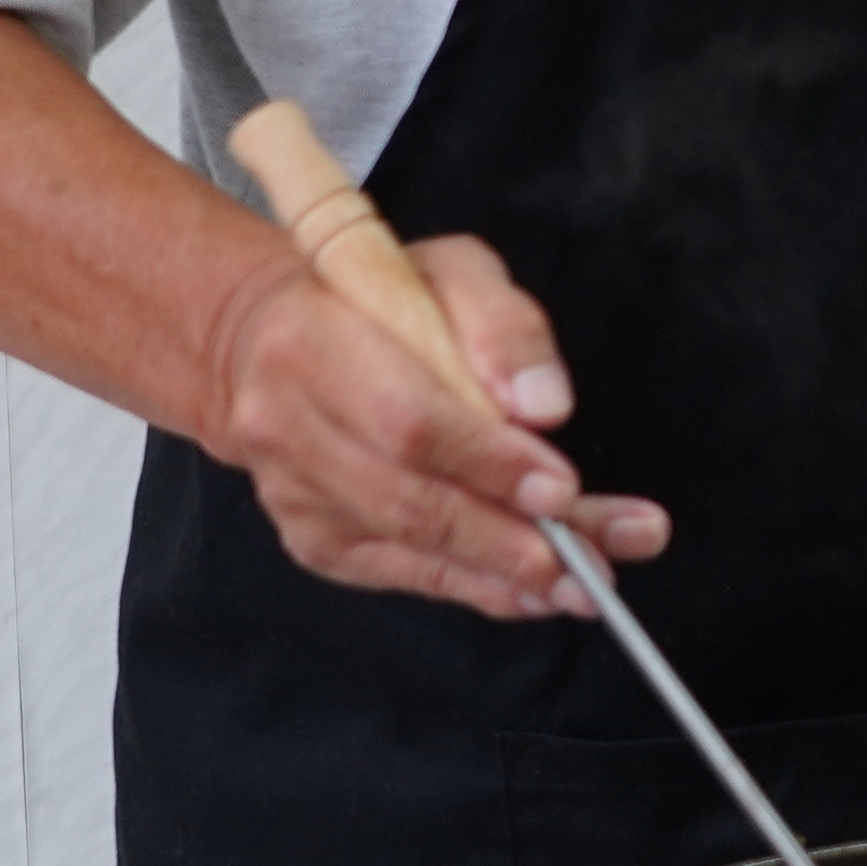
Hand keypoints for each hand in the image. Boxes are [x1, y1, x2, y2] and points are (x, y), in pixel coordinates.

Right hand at [199, 239, 667, 621]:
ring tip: (588, 584)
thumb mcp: (451, 271)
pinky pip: (405, 574)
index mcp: (311, 341)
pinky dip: (477, 587)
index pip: (407, 420)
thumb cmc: (380, 301)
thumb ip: (503, 326)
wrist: (268, 343)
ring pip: (411, 545)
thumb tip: (544, 407)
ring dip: (507, 573)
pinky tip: (537, 594)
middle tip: (598, 556)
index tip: (562, 489)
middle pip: (409, 500)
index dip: (488, 463)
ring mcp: (293, 492)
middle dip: (511, 536)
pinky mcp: (312, 537)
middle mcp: (287, 425)